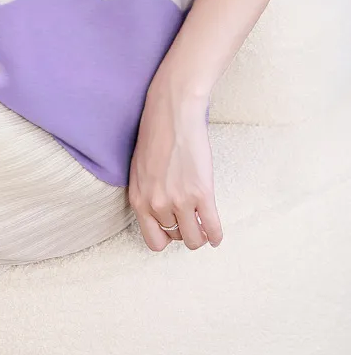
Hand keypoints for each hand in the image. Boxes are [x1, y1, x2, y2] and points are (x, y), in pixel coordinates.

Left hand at [128, 83, 222, 251]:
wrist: (172, 113)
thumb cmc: (155, 136)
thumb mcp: (139, 170)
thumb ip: (146, 195)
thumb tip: (159, 213)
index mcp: (138, 199)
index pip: (153, 240)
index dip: (166, 237)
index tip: (174, 227)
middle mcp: (156, 204)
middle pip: (176, 238)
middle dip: (184, 231)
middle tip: (190, 219)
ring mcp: (179, 201)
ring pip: (194, 239)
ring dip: (200, 235)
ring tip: (204, 224)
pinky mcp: (201, 193)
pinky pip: (212, 229)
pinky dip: (216, 235)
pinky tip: (216, 233)